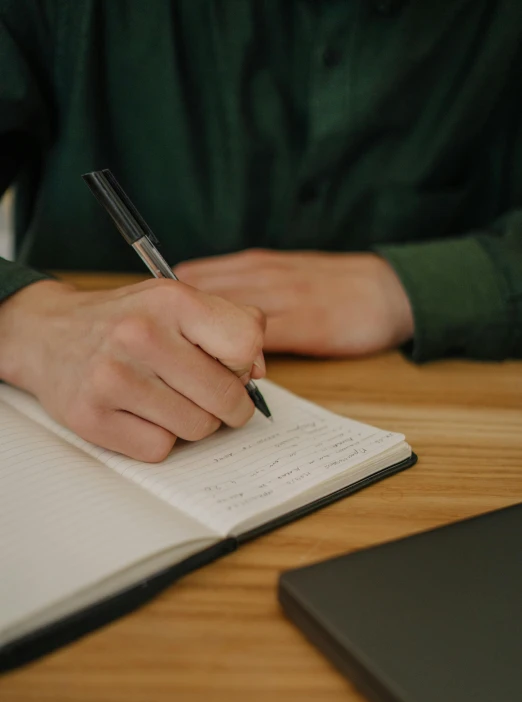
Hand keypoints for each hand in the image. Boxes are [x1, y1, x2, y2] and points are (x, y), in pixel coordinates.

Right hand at [0, 278, 265, 460]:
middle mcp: (140, 336)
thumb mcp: (179, 302)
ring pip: (197, 428)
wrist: (48, 334)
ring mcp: (112, 379)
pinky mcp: (92, 418)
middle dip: (228, 405)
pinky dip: (158, 438)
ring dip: (192, 422)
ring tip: (168, 400)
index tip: (227, 367)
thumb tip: (258, 372)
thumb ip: (233, 324)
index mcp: (171, 300)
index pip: (245, 345)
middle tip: (213, 399)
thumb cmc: (126, 321)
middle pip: (226, 398)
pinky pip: (160, 449)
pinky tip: (140, 414)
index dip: (244, 364)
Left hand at [175, 249, 413, 356]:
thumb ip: (245, 286)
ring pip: (229, 320)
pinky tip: (224, 379)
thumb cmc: (333, 286)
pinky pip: (263, 342)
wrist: (389, 288)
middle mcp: (265, 275)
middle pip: (205, 300)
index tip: (154, 335)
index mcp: (257, 264)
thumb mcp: (284, 273)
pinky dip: (239, 362)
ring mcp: (286, 297)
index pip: (199, 281)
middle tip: (159, 360)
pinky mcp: (308, 323)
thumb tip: (201, 307)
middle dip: (179, 331)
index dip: (172, 311)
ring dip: (206, 349)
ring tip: (184, 374)